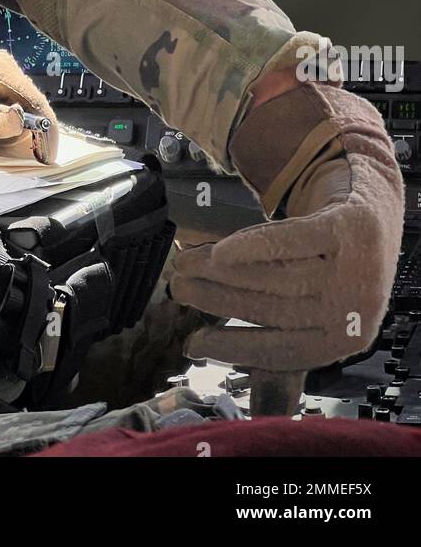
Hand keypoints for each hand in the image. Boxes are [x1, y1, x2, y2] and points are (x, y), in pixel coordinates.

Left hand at [0, 48, 58, 162]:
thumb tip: (20, 122)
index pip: (35, 99)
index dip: (46, 127)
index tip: (49, 151)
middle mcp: (4, 64)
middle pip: (33, 100)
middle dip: (36, 127)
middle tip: (35, 153)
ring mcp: (1, 69)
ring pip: (25, 101)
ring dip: (26, 123)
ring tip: (19, 144)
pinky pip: (14, 99)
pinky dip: (15, 116)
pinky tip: (8, 129)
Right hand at [168, 89, 403, 371]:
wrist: (378, 207)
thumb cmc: (338, 263)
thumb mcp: (320, 307)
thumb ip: (280, 328)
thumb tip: (205, 349)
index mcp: (344, 338)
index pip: (280, 349)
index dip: (232, 348)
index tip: (192, 344)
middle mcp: (353, 309)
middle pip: (272, 307)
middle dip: (217, 299)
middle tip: (178, 288)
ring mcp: (355, 267)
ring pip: (275, 274)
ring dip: (221, 269)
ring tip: (187, 262)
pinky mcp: (350, 227)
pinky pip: (293, 240)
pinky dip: (254, 245)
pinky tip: (222, 249)